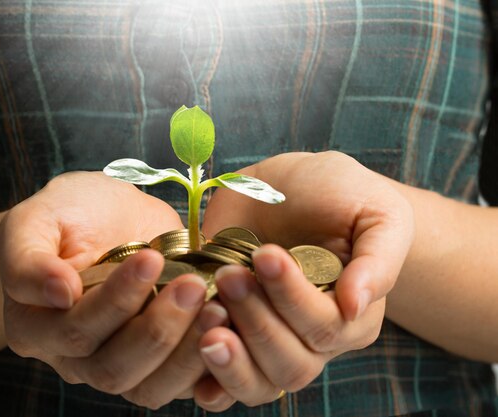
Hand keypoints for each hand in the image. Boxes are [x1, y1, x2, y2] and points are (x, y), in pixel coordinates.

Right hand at [0, 172, 213, 396]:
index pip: (76, 329)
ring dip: (187, 352)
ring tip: (218, 309)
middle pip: (114, 369)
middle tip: (194, 286)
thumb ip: (29, 258)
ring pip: (149, 388)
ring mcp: (117, 364)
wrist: (107, 219)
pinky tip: (229, 330)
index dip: (115, 300)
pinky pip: (181, 384)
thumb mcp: (36, 220)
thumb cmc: (68, 214)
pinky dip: (208, 364)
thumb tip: (59, 293)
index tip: (150, 258)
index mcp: (36, 327)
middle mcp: (74, 358)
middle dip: (158, 330)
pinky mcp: (157, 362)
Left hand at [194, 151, 413, 409]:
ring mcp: (271, 341)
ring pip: (258, 383)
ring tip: (207, 313)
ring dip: (230, 357)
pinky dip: (208, 378)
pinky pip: (223, 381)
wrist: (291, 185)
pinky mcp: (235, 335)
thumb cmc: (343, 195)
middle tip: (229, 274)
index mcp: (351, 316)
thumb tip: (356, 304)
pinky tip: (195, 351)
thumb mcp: (377, 213)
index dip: (292, 297)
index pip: (324, 328)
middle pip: (290, 364)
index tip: (265, 254)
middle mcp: (313, 340)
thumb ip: (378, 260)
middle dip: (257, 321)